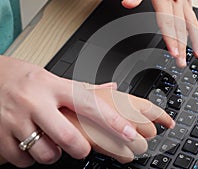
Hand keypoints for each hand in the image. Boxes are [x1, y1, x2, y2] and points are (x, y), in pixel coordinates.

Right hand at [0, 56, 174, 166]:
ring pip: (45, 153)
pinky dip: (30, 158)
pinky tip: (29, 144)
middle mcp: (36, 102)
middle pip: (67, 136)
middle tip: (81, 148)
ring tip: (49, 142)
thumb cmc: (25, 79)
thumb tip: (112, 89)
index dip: (112, 120)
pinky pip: (22, 160)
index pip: (89, 104)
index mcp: (54, 86)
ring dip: (52, 154)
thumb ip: (82, 88)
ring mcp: (15, 119)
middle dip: (80, 149)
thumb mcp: (54, 77)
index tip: (128, 133)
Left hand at [122, 0, 197, 66]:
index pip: (169, 22)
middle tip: (182, 63)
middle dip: (182, 47)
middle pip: (181, 27)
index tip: (174, 54)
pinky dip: (194, 28)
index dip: (172, 40)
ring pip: (192, 22)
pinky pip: (192, 15)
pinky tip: (194, 35)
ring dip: (195, 40)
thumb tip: (127, 3)